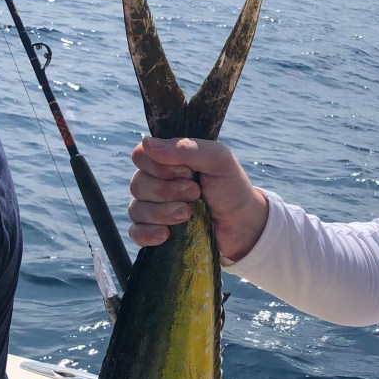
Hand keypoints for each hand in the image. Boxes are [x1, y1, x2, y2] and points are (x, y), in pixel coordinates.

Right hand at [129, 137, 268, 261]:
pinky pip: (135, 233)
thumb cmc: (231, 187)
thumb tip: (148, 143)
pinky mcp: (155, 231)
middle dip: (167, 191)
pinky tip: (166, 235)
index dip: (160, 167)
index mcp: (166, 160)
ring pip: (136, 209)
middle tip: (196, 194)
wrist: (243, 224)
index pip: (140, 156)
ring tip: (188, 215)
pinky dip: (147, 234)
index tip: (188, 173)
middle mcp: (155, 181)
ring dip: (162, 213)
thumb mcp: (218, 160)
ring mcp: (153, 208)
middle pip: (137, 184)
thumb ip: (187, 148)